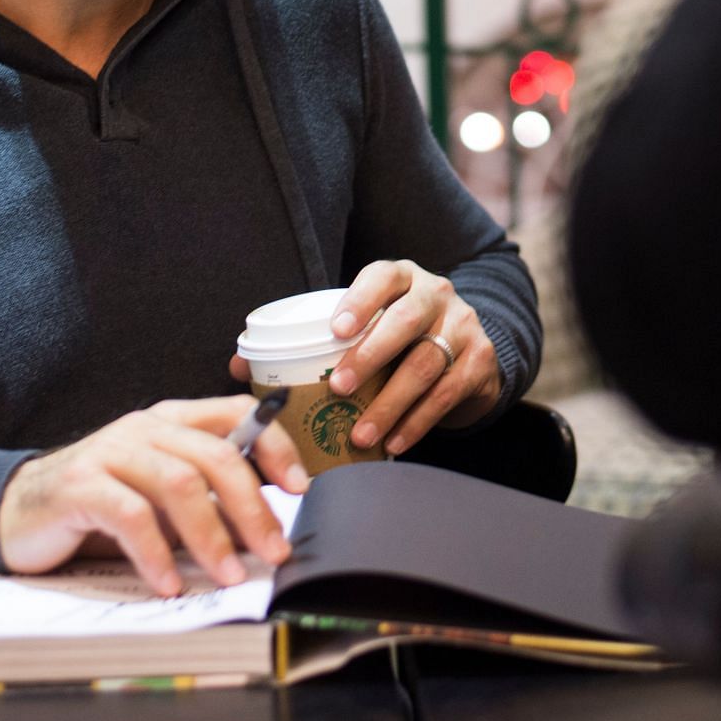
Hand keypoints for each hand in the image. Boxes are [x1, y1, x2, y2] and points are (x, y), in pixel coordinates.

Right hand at [0, 396, 308, 595]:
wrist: (18, 511)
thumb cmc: (101, 505)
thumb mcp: (159, 495)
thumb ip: (203, 498)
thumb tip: (263, 530)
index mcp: (171, 421)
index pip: (236, 414)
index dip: (273, 445)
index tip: (298, 487)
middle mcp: (144, 427)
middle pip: (216, 455)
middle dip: (252, 508)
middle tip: (273, 551)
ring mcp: (110, 451)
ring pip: (179, 483)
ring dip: (211, 536)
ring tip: (228, 575)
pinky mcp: (80, 484)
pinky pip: (131, 516)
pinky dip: (156, 554)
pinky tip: (168, 584)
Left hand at [227, 260, 503, 456]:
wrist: (470, 346)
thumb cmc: (398, 336)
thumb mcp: (365, 325)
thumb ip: (311, 340)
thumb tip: (240, 366)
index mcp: (402, 277)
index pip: (382, 277)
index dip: (359, 300)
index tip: (335, 331)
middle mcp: (436, 294)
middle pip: (407, 320)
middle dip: (370, 356)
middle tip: (339, 389)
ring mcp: (463, 327)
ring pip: (427, 364)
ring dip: (391, 403)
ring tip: (360, 435)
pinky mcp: (481, 362)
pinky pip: (448, 394)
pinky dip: (418, 422)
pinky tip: (393, 443)